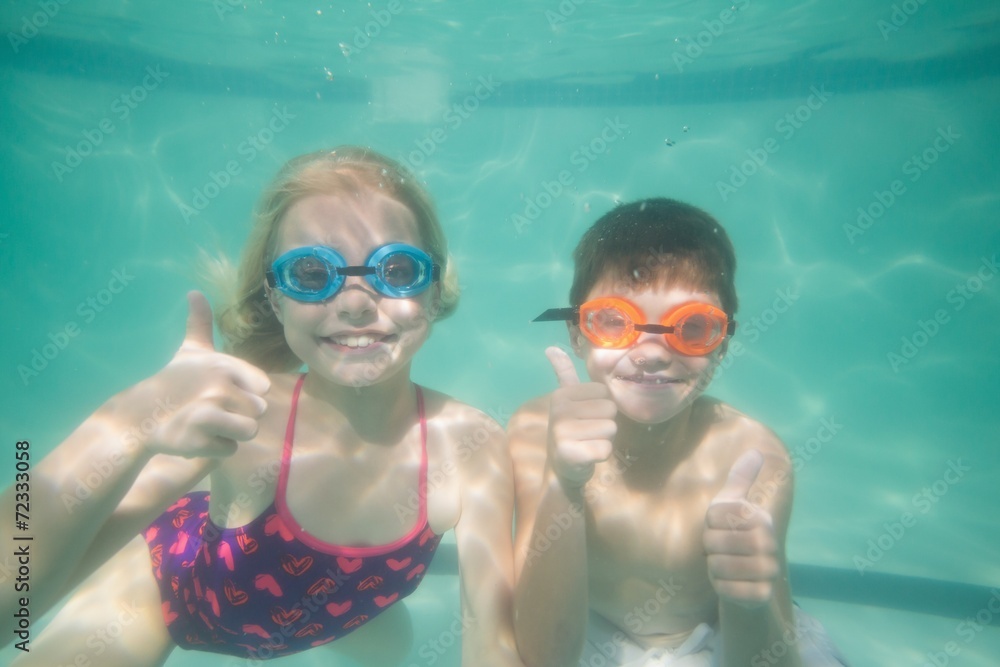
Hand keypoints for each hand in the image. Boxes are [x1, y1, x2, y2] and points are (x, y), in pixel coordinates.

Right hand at [120, 291, 270, 458]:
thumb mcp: (190, 351)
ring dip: (231, 432)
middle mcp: (219, 387)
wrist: (137, 416)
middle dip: (239, 414)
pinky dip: (216, 448)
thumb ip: (200, 323)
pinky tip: (196, 437)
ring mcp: (209, 414)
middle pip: (259, 411)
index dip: (246, 392)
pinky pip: (230, 449)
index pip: (264, 387)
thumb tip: (194, 291)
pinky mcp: (199, 441)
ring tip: (208, 423)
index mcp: (223, 364)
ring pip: (250, 431)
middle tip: (212, 409)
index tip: (222, 390)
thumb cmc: (172, 381)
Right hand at [545, 346, 616, 487]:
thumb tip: (550, 347)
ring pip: (611, 429)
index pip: (604, 393)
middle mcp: (559, 411)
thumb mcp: (566, 400)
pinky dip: (601, 455)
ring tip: (586, 443)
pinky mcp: (570, 454)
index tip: (584, 417)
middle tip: (586, 433)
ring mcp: (562, 433)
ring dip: (603, 440)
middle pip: (610, 410)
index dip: (601, 408)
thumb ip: (562, 373)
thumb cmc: (571, 430)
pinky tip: (587, 456)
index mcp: (561, 395)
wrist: (561, 468)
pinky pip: (605, 449)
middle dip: (604, 424)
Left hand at [703, 449, 779, 607]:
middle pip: (712, 541)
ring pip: (716, 565)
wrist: (751, 581)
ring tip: (726, 565)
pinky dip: (721, 587)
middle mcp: (768, 542)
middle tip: (721, 550)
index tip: (721, 528)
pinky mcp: (760, 595)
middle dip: (710, 548)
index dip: (710, 524)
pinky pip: (724, 589)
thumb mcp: (733, 505)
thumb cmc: (735, 536)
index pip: (713, 514)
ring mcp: (768, 570)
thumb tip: (756, 451)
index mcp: (760, 518)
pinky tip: (732, 584)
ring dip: (714, 568)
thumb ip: (741, 478)